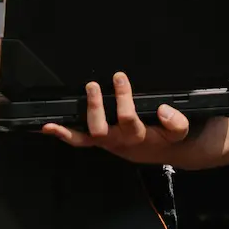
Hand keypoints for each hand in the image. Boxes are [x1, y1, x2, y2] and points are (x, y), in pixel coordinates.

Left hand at [43, 72, 192, 162]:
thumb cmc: (167, 137)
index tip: (120, 77)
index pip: (128, 120)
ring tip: (74, 98)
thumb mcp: (180, 132)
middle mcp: (119, 142)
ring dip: (78, 117)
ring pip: (87, 136)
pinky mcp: (99, 141)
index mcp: (138, 138)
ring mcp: (107, 142)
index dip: (123, 99)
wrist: (161, 151)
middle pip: (101, 129)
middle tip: (93, 85)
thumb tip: (163, 108)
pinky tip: (49, 127)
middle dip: (95, 107)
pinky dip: (64, 134)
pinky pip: (79, 141)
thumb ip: (176, 122)